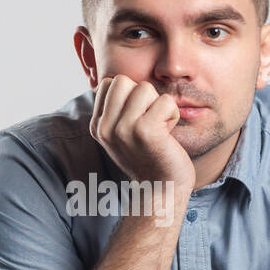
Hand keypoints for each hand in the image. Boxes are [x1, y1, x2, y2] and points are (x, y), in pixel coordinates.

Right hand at [88, 75, 194, 192]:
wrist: (162, 189)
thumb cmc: (148, 157)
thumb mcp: (122, 133)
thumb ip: (117, 109)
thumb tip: (120, 80)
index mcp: (97, 126)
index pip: (109, 83)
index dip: (129, 95)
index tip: (137, 119)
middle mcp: (105, 127)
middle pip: (123, 80)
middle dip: (142, 96)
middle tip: (149, 120)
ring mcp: (124, 129)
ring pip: (145, 88)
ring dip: (159, 105)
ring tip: (159, 128)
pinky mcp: (145, 131)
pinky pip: (165, 101)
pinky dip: (172, 114)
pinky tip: (168, 134)